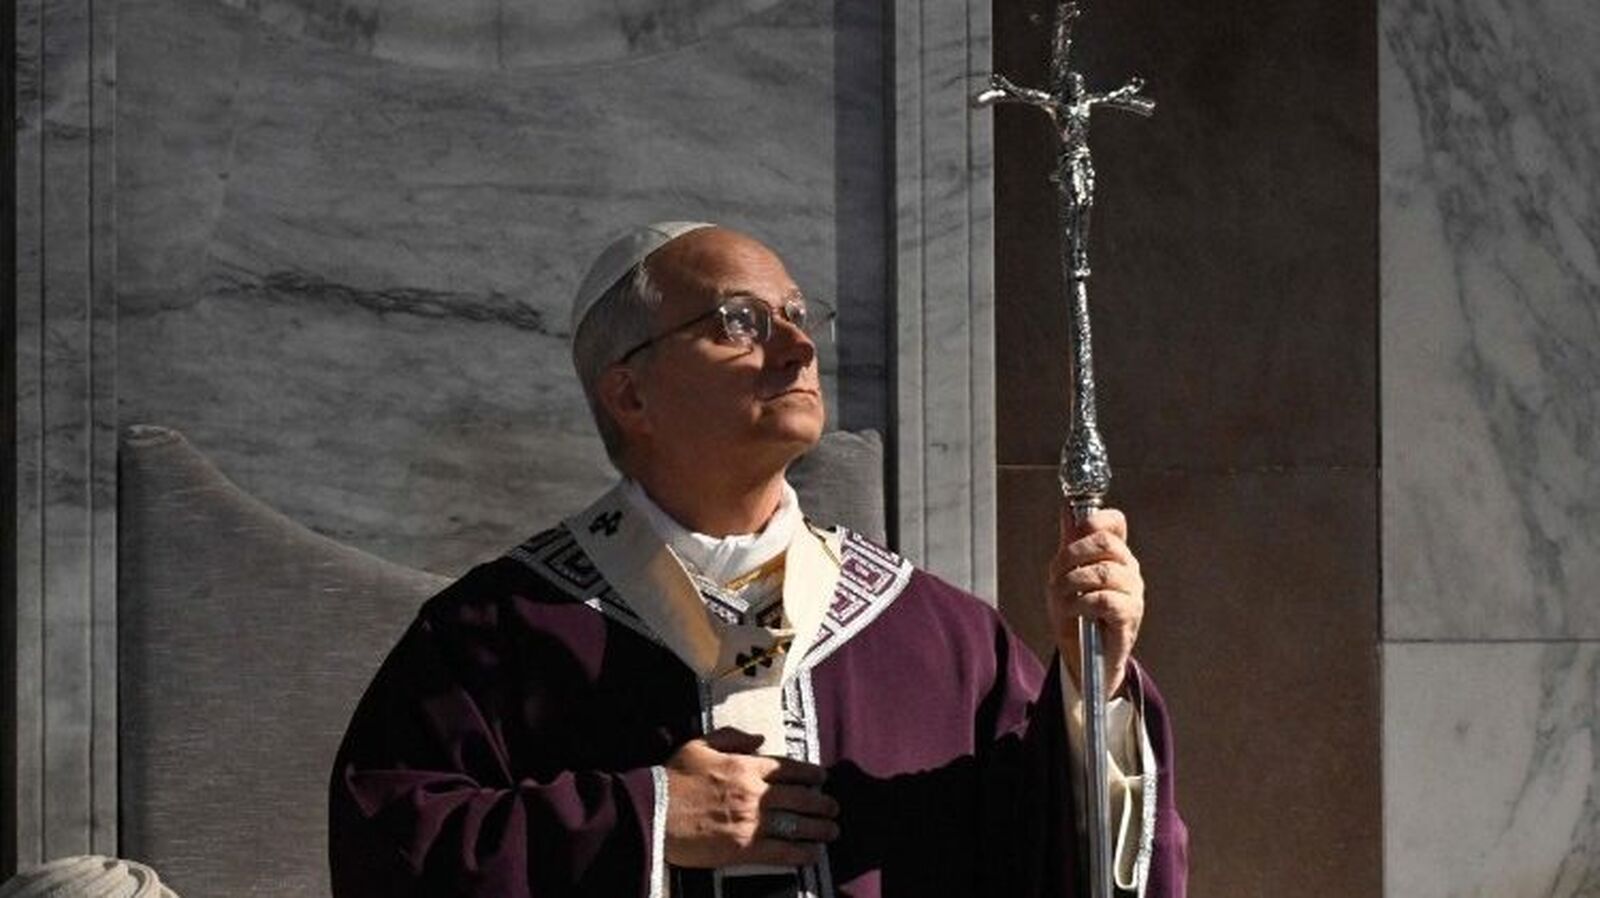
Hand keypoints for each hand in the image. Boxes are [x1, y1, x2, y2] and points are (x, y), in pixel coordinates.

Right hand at [664, 728, 840, 868]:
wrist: (653, 811)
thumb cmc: (672, 778)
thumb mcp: (699, 745)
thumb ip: (732, 737)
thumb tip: (759, 738)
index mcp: (744, 766)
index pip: (788, 768)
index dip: (810, 773)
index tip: (822, 778)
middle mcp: (754, 793)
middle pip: (799, 797)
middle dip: (820, 802)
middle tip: (833, 807)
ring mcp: (751, 822)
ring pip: (795, 824)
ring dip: (818, 828)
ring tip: (832, 831)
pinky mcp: (743, 848)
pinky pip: (780, 851)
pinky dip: (800, 853)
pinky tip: (813, 854)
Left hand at [1047, 506, 1144, 696]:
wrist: (1084, 657)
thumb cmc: (1076, 615)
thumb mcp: (1065, 574)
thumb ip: (1070, 543)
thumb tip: (1068, 507)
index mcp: (1115, 555)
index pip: (1115, 522)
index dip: (1093, 520)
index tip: (1073, 533)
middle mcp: (1129, 569)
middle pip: (1106, 542)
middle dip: (1072, 554)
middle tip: (1056, 574)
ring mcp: (1133, 592)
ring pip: (1103, 572)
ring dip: (1071, 582)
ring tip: (1060, 597)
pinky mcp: (1130, 616)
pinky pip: (1105, 599)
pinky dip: (1081, 603)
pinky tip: (1073, 611)